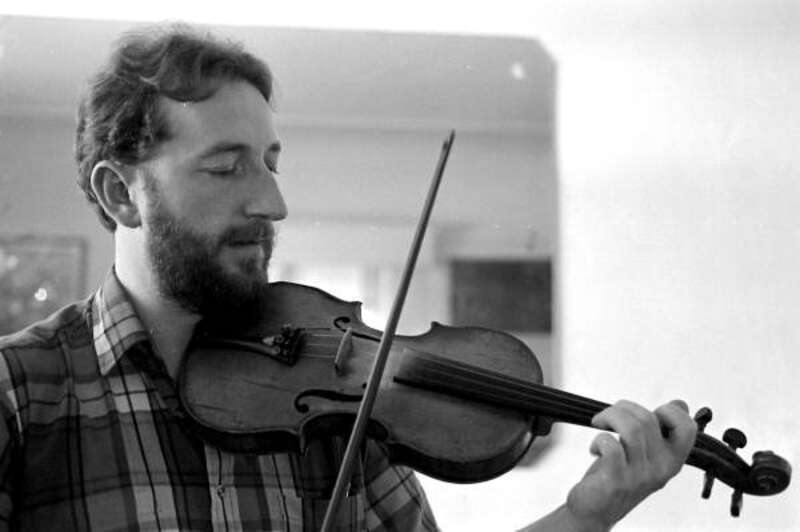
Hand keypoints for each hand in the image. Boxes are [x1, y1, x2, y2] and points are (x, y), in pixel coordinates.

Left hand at [564, 399, 696, 529]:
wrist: (596, 509)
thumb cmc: (619, 477)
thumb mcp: (647, 454)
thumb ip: (662, 431)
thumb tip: (681, 404)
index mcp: (672, 459)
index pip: (687, 428)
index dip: (669, 411)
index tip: (648, 413)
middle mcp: (661, 468)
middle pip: (648, 419)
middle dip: (622, 408)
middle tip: (607, 417)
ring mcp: (640, 475)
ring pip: (631, 428)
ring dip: (609, 417)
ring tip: (599, 424)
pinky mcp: (617, 480)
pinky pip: (612, 446)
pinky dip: (599, 439)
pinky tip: (595, 448)